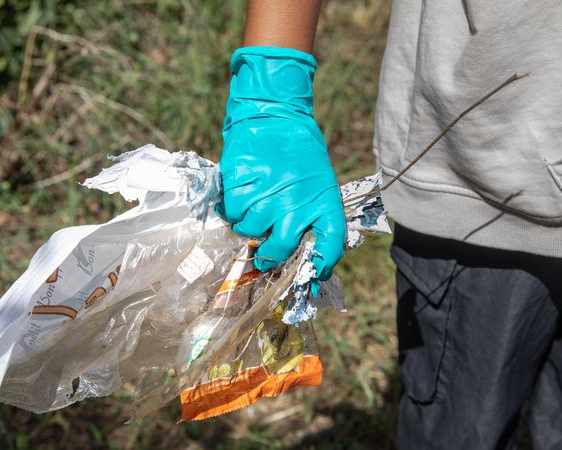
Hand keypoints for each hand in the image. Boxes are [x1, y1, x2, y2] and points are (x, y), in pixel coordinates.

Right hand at [217, 46, 345, 280]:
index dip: (321, 267)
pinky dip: (231, 208)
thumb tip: (312, 264)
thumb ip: (316, 218)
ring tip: (252, 210)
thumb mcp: (319, 183)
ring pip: (249, 230)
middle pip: (279, 249)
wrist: (275, 113)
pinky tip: (240, 195)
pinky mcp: (241, 178)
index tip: (312, 277)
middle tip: (264, 252)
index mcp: (323, 199)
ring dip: (247, 226)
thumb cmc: (300, 155)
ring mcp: (266, 189)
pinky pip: (231, 211)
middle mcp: (295, 199)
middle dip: (269, 257)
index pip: (330, 245)